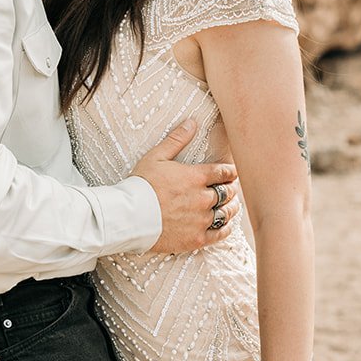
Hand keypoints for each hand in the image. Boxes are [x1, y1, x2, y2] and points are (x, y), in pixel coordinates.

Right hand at [134, 119, 240, 253]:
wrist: (128, 217)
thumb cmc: (140, 185)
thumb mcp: (156, 157)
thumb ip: (176, 140)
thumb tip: (191, 122)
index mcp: (196, 177)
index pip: (224, 172)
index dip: (231, 172)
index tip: (232, 173)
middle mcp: (203, 198)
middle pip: (228, 193)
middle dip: (231, 189)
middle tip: (230, 189)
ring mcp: (201, 219)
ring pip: (227, 213)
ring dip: (231, 208)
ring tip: (231, 206)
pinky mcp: (196, 238)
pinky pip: (220, 234)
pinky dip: (226, 229)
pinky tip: (225, 225)